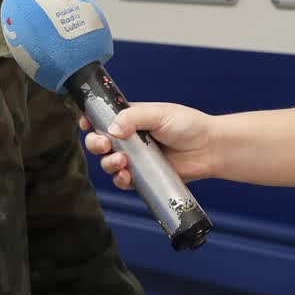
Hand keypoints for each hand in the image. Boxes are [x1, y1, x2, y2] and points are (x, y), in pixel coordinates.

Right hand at [79, 103, 214, 189]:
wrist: (209, 149)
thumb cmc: (188, 125)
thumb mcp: (160, 114)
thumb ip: (134, 118)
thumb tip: (111, 129)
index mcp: (131, 118)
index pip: (103, 118)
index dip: (90, 120)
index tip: (85, 123)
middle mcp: (130, 138)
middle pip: (100, 142)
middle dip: (95, 144)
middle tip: (104, 145)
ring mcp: (136, 158)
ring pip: (108, 163)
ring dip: (108, 163)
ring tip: (122, 161)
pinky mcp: (143, 176)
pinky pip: (123, 180)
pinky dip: (120, 179)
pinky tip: (126, 175)